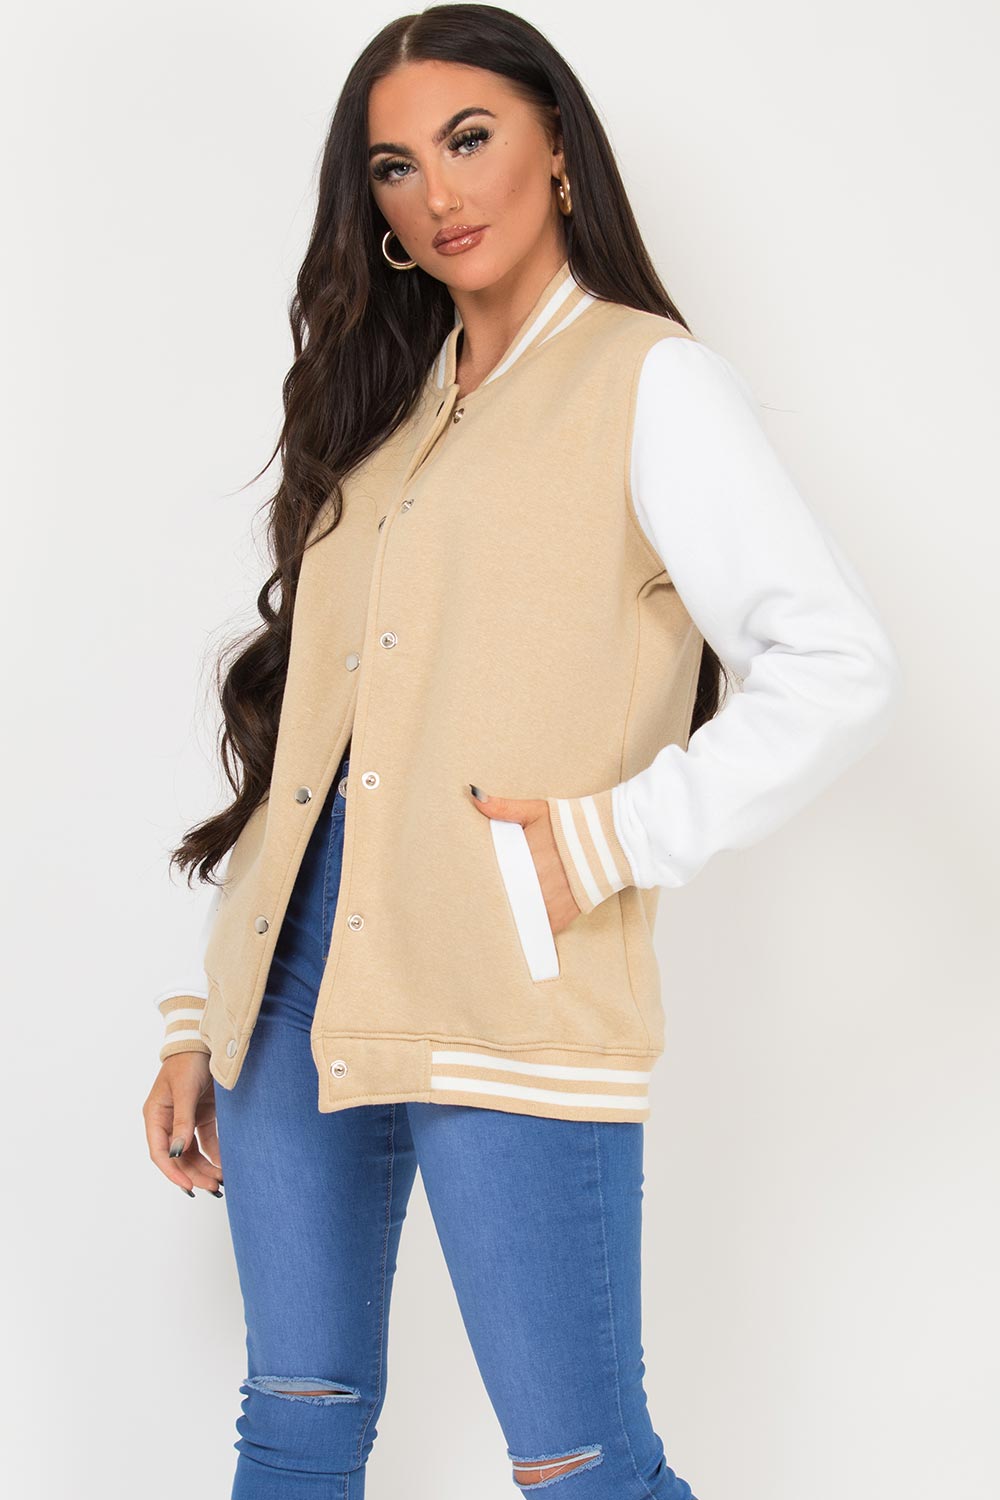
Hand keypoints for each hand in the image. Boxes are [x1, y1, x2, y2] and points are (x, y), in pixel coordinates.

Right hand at [143, 1053, 224, 1197]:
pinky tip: (225, 1165)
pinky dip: (215, 1154)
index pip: (160, 1152)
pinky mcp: (202, 1115)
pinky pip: (206, 1141)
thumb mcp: (184, 1091)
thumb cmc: (188, 1061)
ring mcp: (186, 1119)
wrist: (204, 1039)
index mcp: (155, 1116)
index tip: (189, 1186)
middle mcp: (168, 1121)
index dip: (173, 1172)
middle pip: (178, 1156)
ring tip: (221, 1182)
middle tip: (214, 1188)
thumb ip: (182, 1121)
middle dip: (195, 1173)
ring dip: (205, 1168)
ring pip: (192, 1153)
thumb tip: (177, 1152)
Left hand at [468, 787, 581, 935]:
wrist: (612, 839)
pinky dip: (535, 925)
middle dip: (498, 897)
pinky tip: (528, 919)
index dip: (485, 880)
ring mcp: (549, 901)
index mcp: (523, 857)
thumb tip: (474, 796)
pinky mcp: (563, 915)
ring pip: (521, 916)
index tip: (476, 883)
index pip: (494, 875)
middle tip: (485, 899)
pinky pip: (542, 928)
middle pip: (506, 897)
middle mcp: (534, 882)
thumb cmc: (572, 823)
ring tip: (505, 911)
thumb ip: (503, 807)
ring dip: (515, 913)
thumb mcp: (536, 810)